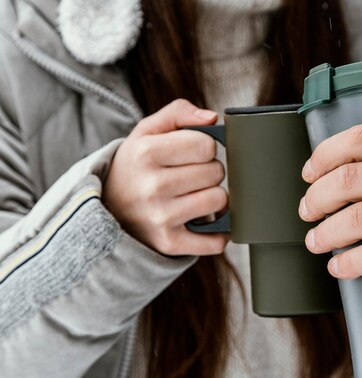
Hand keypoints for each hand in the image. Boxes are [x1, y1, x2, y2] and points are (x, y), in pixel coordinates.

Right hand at [103, 99, 228, 255]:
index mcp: (146, 153)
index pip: (206, 145)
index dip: (204, 146)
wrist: (106, 207)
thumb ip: (178, 113)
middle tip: (192, 175)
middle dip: (209, 170)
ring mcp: (160, 217)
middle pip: (215, 171)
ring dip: (214, 198)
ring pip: (219, 200)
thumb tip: (212, 119)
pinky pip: (215, 241)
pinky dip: (218, 234)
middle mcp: (152, 186)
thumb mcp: (147, 131)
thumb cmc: (136, 165)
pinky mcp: (169, 243)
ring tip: (195, 194)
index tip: (193, 152)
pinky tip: (206, 222)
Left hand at [299, 125, 361, 287]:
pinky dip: (349, 263)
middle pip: (347, 179)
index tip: (308, 173)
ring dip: (325, 233)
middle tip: (306, 211)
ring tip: (315, 242)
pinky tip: (339, 268)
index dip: (324, 156)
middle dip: (315, 198)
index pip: (360, 138)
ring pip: (355, 218)